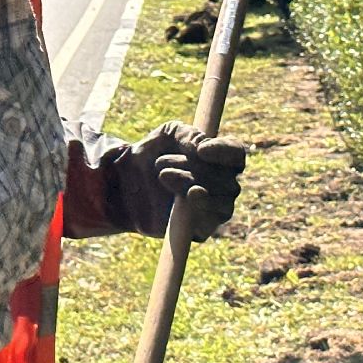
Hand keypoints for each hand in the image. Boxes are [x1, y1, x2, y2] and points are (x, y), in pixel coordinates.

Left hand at [118, 121, 246, 240]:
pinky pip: (210, 223)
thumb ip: (186, 134)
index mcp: (220, 159)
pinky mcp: (200, 228)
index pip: (236, 154)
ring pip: (222, 202)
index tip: (201, 151)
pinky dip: (199, 210)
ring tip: (163, 176)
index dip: (223, 151)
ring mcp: (214, 208)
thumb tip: (201, 147)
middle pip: (227, 179)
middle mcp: (223, 184)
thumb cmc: (151, 154)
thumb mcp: (167, 134)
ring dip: (191, 185)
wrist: (125, 183)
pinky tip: (185, 199)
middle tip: (160, 164)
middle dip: (194, 169)